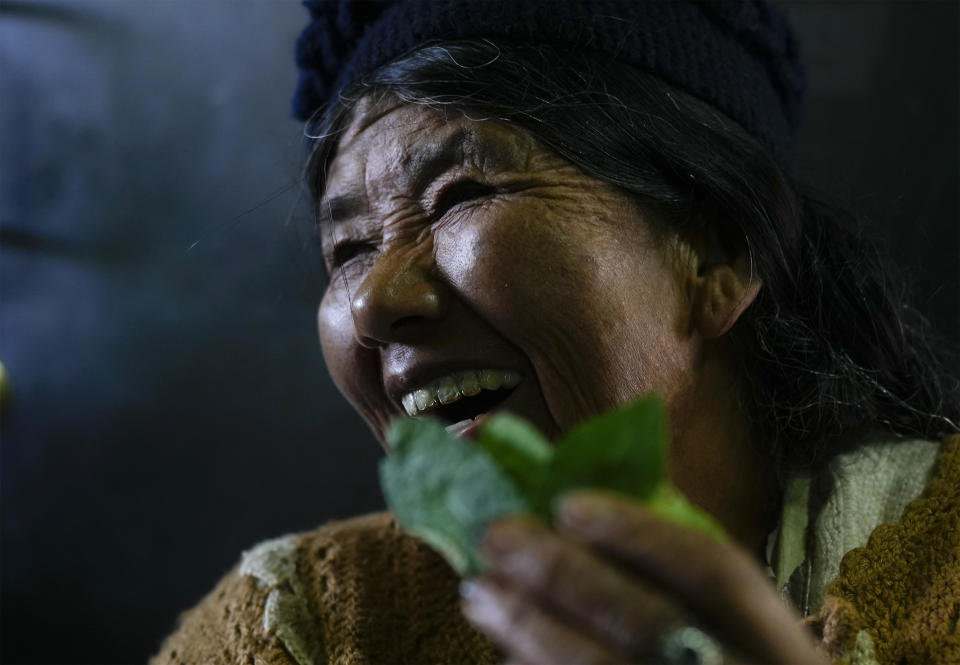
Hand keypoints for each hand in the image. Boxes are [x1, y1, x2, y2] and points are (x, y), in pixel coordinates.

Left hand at [460, 490, 826, 663]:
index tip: (567, 504)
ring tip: (479, 589)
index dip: (640, 533)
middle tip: (497, 534)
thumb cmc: (732, 664)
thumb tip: (588, 495)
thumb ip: (679, 569)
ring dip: (531, 628)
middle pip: (647, 625)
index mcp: (779, 640)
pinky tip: (506, 649)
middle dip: (564, 576)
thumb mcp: (737, 624)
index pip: (716, 572)